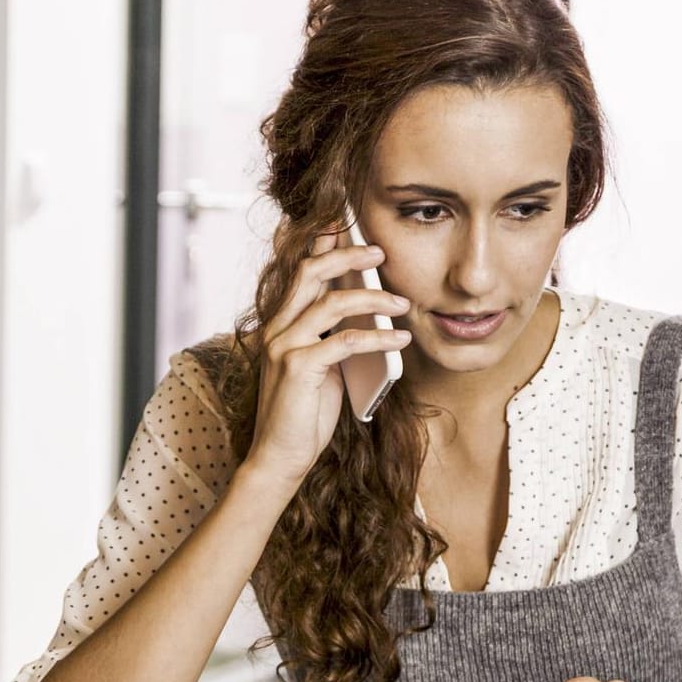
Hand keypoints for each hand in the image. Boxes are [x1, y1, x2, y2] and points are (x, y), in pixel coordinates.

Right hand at [241, 227, 412, 489]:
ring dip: (373, 299)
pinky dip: (377, 337)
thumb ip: (334, 337)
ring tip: (403, 304)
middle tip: (381, 252)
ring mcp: (283, 347)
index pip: (301, 271)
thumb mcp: (323, 368)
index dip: (322, 243)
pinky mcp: (298, 369)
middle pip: (310, 272)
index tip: (346, 223)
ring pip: (330, 303)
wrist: (280, 457)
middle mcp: (277, 328)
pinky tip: (400, 339)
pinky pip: (343, 341)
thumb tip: (371, 312)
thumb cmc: (304, 415)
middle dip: (347, 255)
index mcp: (281, 324)